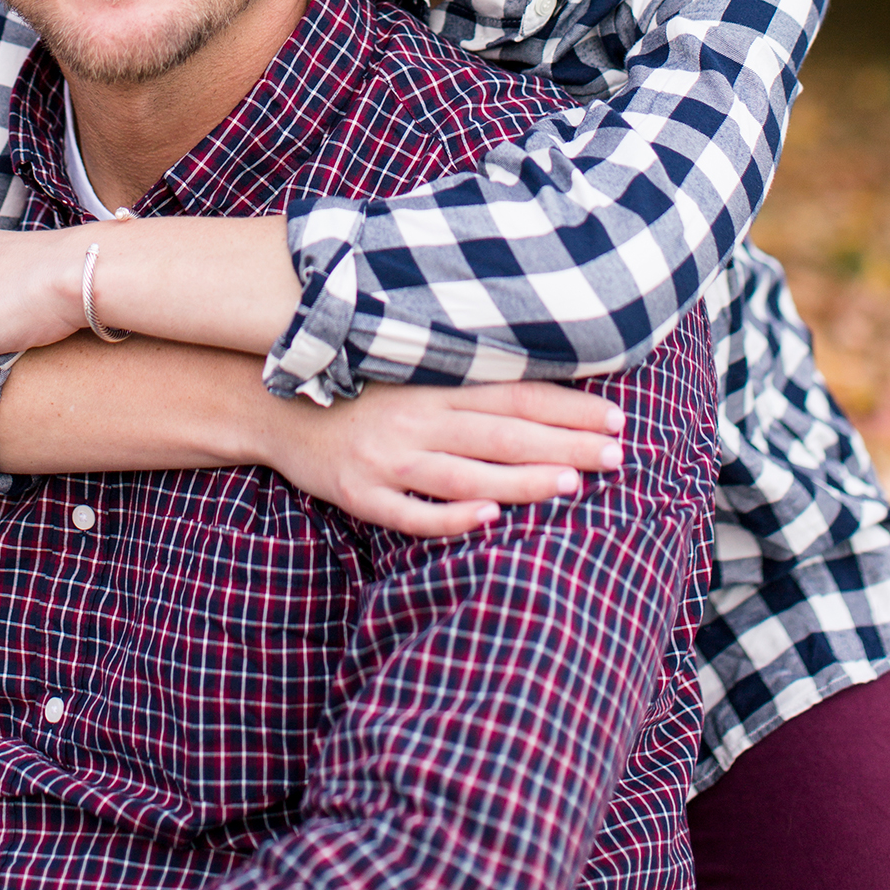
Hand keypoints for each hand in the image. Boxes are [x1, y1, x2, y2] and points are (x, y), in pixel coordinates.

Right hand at [261, 379, 624, 536]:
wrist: (272, 406)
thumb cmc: (355, 392)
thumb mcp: (408, 373)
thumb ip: (463, 381)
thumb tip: (539, 387)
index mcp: (433, 385)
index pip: (516, 394)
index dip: (568, 406)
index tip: (616, 416)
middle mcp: (416, 419)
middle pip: (503, 432)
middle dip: (565, 443)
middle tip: (617, 453)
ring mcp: (389, 458)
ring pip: (468, 471)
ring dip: (522, 478)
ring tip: (573, 483)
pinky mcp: (361, 494)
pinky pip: (413, 512)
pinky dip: (451, 514)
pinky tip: (488, 516)